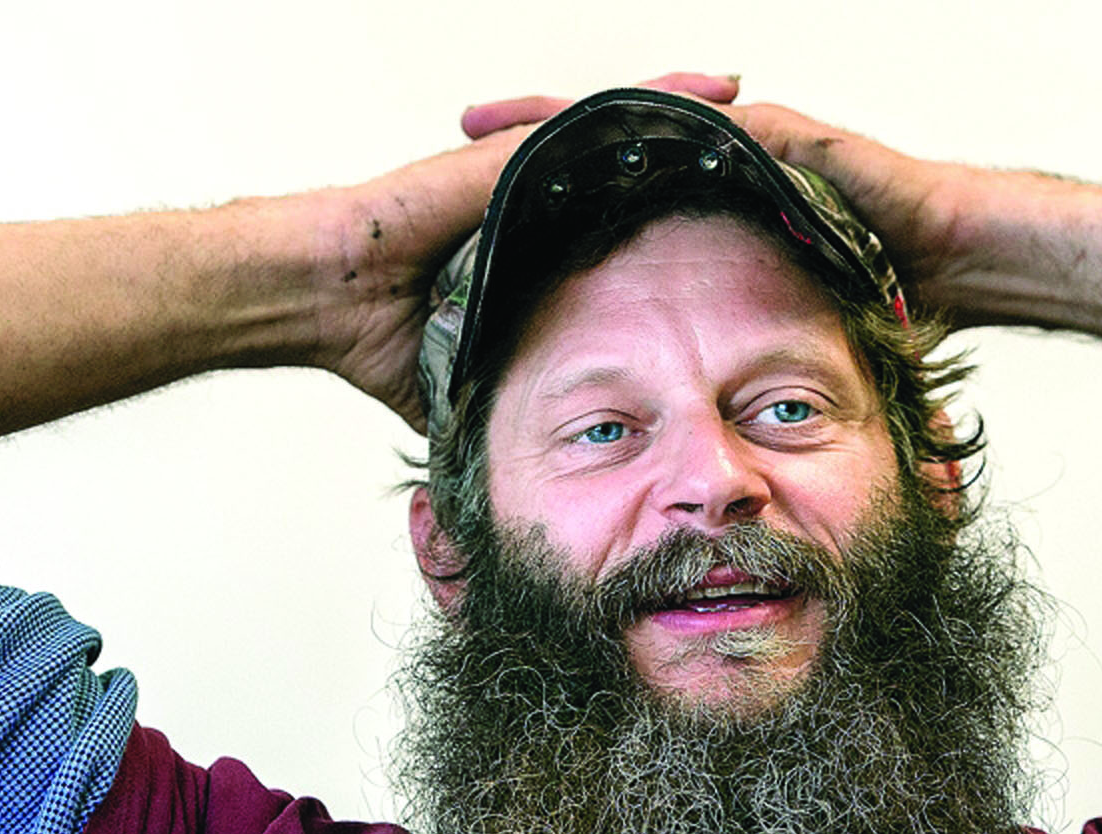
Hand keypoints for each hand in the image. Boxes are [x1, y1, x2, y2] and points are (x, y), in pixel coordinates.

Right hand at [320, 73, 741, 431]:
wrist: (323, 297)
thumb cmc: (378, 333)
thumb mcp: (474, 384)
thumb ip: (516, 405)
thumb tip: (543, 472)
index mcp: (537, 248)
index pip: (627, 224)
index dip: (686, 222)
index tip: (745, 225)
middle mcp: (539, 201)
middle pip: (641, 168)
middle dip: (708, 160)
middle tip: (778, 153)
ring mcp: (527, 174)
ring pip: (630, 132)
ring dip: (695, 116)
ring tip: (761, 108)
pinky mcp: (512, 160)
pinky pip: (596, 122)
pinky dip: (654, 103)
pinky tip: (707, 94)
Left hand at [459, 83, 988, 325]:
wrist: (957, 254)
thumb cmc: (876, 290)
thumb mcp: (774, 331)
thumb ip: (722, 354)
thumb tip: (670, 417)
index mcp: (703, 216)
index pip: (610, 190)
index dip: (546, 189)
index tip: (476, 195)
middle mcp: (720, 172)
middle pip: (613, 142)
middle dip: (539, 133)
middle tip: (466, 121)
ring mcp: (754, 148)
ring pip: (651, 121)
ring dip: (581, 114)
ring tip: (511, 113)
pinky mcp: (789, 140)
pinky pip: (714, 126)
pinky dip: (666, 119)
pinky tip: (614, 120)